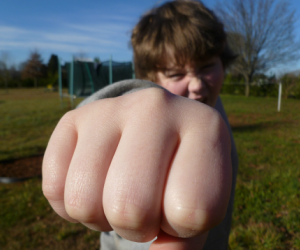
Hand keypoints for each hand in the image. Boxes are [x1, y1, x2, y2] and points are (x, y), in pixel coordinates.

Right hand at [42, 87, 231, 249]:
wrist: (157, 130)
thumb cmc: (180, 172)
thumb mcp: (199, 203)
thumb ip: (184, 239)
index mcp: (204, 127)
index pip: (191, 210)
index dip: (181, 226)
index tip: (178, 205)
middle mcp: (157, 107)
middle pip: (130, 206)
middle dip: (136, 226)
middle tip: (146, 206)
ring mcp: (111, 108)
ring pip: (84, 201)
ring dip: (102, 217)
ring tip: (120, 194)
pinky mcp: (75, 118)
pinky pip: (54, 187)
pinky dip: (71, 205)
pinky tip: (95, 184)